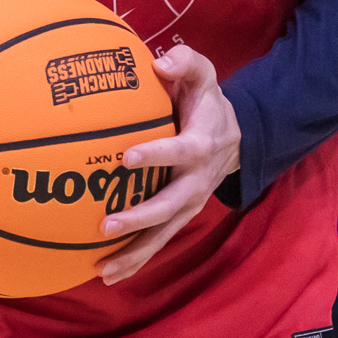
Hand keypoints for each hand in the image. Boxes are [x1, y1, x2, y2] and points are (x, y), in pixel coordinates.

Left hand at [98, 44, 238, 285]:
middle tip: (106, 226)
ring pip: (163, 233)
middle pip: (170, 205)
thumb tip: (159, 62)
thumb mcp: (203, 75)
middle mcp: (197, 180)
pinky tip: (108, 275)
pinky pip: (158, 242)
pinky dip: (135, 260)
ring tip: (103, 269)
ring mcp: (190, 203)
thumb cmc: (206, 101)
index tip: (126, 157)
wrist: (234, 136)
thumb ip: (185, 63)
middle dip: (139, 218)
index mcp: (200, 144)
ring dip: (134, 253)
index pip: (179, 151)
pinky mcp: (180, 217)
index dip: (156, 154)